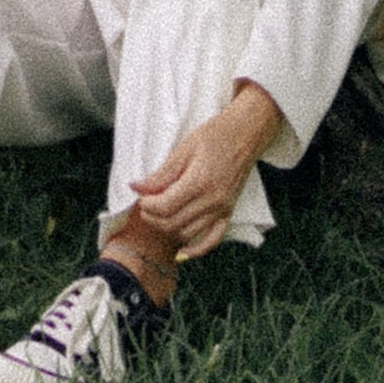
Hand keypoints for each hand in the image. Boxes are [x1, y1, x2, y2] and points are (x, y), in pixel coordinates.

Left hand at [128, 85, 284, 259]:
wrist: (246, 133)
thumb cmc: (217, 135)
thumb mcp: (184, 148)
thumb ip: (161, 173)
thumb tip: (137, 187)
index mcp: (200, 181)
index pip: (164, 207)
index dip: (147, 205)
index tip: (142, 196)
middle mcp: (212, 200)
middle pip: (173, 224)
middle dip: (153, 218)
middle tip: (147, 205)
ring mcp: (222, 209)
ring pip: (187, 234)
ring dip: (169, 229)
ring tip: (161, 215)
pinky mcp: (229, 212)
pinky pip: (212, 240)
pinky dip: (196, 250)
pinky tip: (183, 250)